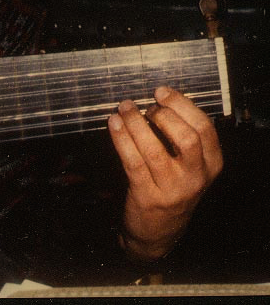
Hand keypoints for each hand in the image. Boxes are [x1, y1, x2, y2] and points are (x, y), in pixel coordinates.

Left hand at [108, 86, 222, 261]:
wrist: (157, 232)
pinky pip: (132, 161)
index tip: (161, 92)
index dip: (182, 105)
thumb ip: (182, 137)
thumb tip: (160, 99)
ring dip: (135, 123)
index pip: (205, 128)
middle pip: (187, 138)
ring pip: (154, 149)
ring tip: (124, 108)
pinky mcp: (147, 196)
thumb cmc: (172, 187)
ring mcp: (172, 189)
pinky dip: (121, 138)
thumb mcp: (190, 166)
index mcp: (211, 165)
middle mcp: (196, 178)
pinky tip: (114, 123)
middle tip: (146, 105)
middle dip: (164, 114)